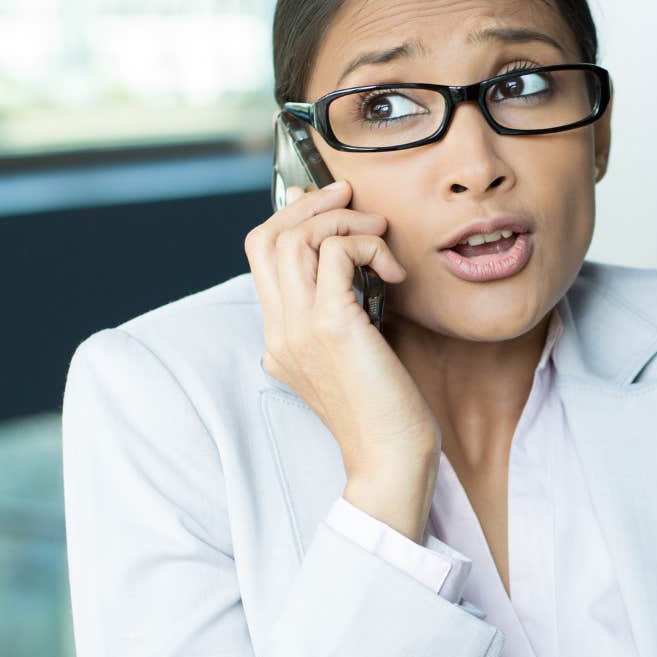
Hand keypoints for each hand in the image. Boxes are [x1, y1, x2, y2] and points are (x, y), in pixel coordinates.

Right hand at [244, 180, 439, 470]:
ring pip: (296, 237)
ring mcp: (299, 328)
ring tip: (380, 234)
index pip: (261, 256)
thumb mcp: (354, 355)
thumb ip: (343, 316)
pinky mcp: (331, 325)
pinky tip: (394, 272)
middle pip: (266, 237)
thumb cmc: (386, 412)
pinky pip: (337, 252)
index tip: (331, 205)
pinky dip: (367, 245)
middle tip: (350, 196)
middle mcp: (280, 330)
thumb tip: (357, 270)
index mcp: (280, 338)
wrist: (391, 459)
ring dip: (343, 219)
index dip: (291, 218)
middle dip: (310, 204)